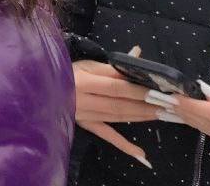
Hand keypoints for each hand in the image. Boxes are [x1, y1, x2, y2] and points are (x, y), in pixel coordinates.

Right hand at [74, 50, 157, 168]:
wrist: (41, 87)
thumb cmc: (67, 72)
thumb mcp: (87, 64)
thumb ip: (112, 66)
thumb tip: (137, 55)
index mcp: (83, 81)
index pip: (116, 87)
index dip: (138, 91)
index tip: (159, 93)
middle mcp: (83, 100)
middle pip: (120, 104)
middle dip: (146, 106)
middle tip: (168, 107)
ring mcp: (84, 115)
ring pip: (117, 118)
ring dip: (141, 118)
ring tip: (162, 116)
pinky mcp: (85, 125)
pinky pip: (106, 136)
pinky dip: (125, 146)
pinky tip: (142, 155)